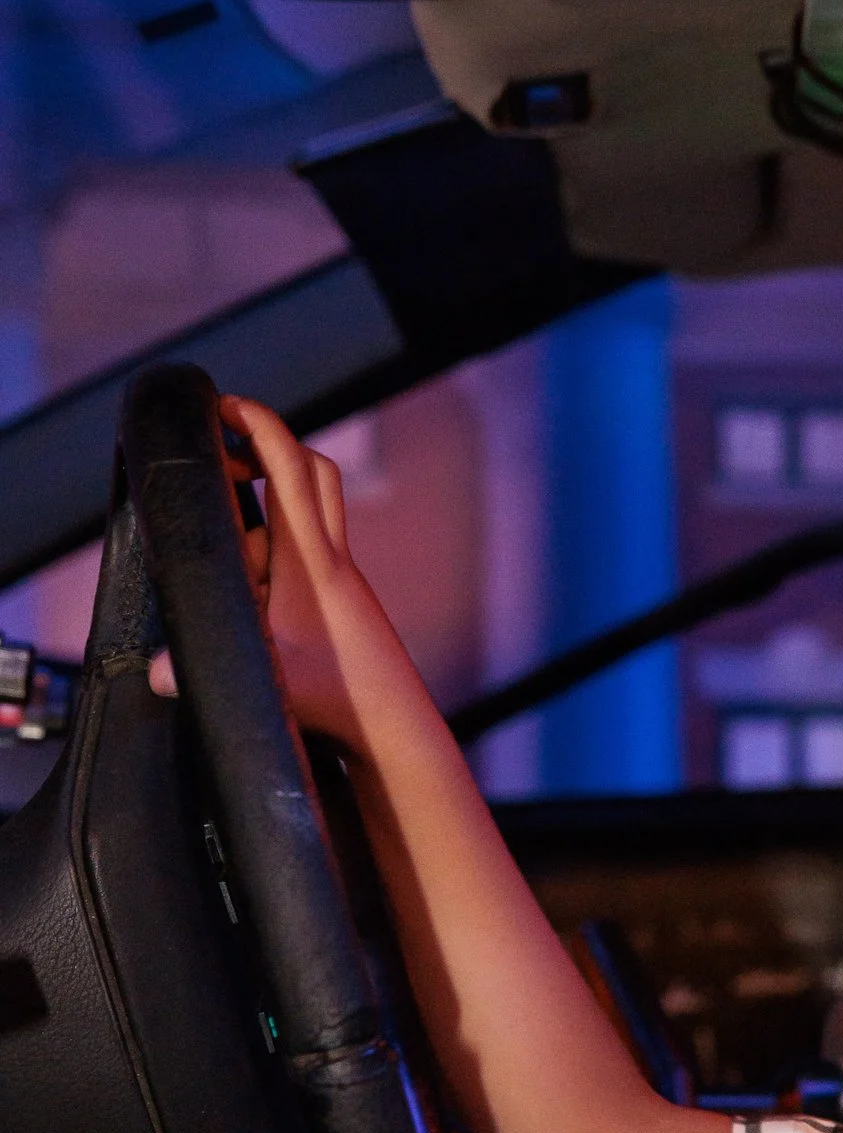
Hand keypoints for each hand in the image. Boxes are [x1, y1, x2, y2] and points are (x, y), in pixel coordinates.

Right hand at [147, 396, 412, 759]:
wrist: (396, 727)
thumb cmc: (340, 701)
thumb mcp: (266, 681)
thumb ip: (205, 674)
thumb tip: (156, 674)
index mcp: (312, 560)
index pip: (288, 469)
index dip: (258, 426)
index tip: (224, 405)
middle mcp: (332, 559)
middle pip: (312, 470)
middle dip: (267, 446)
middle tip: (222, 448)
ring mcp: (342, 577)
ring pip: (311, 510)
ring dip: (269, 505)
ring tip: (232, 531)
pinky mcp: (343, 598)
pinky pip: (308, 547)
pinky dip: (278, 546)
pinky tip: (255, 581)